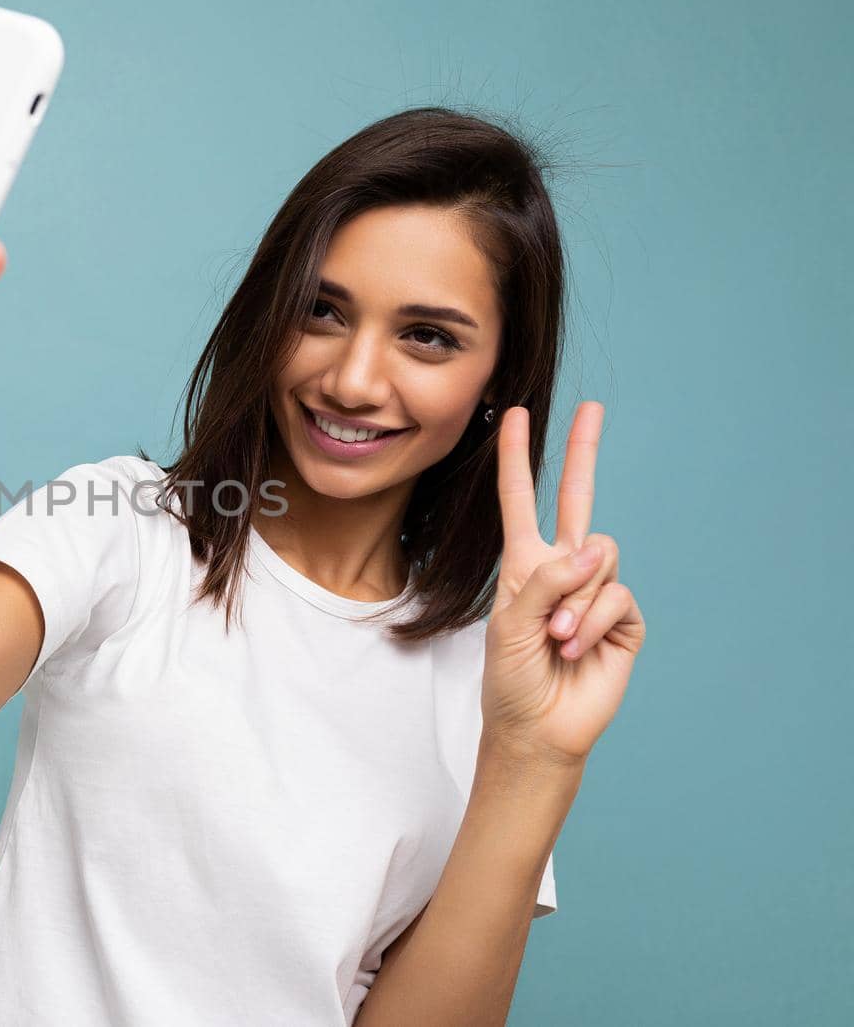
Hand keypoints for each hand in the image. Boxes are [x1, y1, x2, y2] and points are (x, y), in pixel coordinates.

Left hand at [481, 402, 647, 767]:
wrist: (538, 727)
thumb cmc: (511, 678)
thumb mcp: (509, 625)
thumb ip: (545, 582)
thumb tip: (595, 550)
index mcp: (525, 564)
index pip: (520, 502)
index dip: (518, 460)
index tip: (515, 416)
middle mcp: (563, 569)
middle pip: (580, 499)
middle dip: (584, 451)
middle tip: (592, 406)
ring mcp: (596, 592)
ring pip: (599, 559)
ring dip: (573, 601)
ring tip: (555, 639)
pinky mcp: (624, 619)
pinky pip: (616, 596)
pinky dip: (591, 622)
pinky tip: (575, 649)